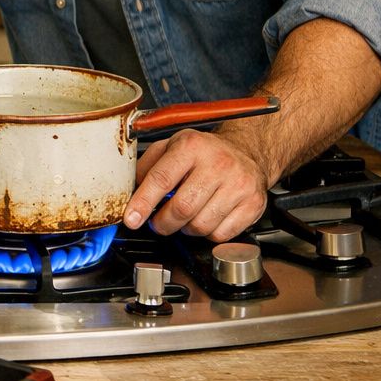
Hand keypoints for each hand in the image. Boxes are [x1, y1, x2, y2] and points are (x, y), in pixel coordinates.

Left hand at [123, 129, 272, 241]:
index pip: (161, 179)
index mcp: (191, 146)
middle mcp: (218, 163)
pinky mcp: (253, 203)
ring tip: (185, 216)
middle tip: (158, 222)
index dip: (143, 203)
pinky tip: (206, 217)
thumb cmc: (204, 152)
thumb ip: (146, 167)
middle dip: (162, 223)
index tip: (131, 219)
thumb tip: (128, 192)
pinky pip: (221, 235)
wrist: (247, 152)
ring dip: (185, 229)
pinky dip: (207, 234)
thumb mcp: (171, 146)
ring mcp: (238, 184)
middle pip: (181, 208)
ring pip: (200, 225)